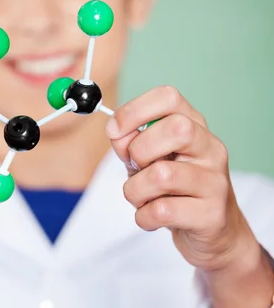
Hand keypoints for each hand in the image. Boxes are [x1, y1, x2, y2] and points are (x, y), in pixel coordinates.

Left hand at [104, 85, 256, 271]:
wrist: (214, 231)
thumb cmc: (173, 189)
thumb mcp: (147, 159)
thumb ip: (129, 142)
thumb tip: (117, 132)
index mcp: (194, 127)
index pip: (169, 97)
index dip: (134, 110)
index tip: (114, 129)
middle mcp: (210, 149)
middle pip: (176, 128)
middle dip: (140, 150)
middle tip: (136, 168)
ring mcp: (214, 182)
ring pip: (162, 175)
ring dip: (135, 190)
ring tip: (141, 198)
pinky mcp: (211, 215)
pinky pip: (161, 211)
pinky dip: (144, 217)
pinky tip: (151, 217)